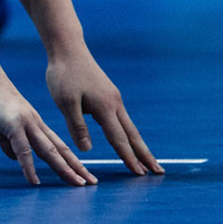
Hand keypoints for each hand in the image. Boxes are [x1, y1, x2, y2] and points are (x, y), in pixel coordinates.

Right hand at [0, 70, 94, 186]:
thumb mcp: (2, 123)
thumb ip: (9, 141)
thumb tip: (15, 158)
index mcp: (36, 123)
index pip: (59, 146)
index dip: (72, 161)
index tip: (84, 175)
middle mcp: (35, 124)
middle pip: (60, 150)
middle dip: (76, 168)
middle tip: (91, 183)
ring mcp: (26, 123)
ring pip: (48, 150)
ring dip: (63, 168)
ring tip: (75, 183)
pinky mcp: (12, 124)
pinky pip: (23, 149)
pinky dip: (29, 167)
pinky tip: (34, 181)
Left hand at [46, 45, 161, 175]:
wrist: (68, 49)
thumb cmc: (64, 75)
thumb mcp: (65, 102)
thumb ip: (76, 126)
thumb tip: (88, 149)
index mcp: (105, 107)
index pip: (119, 139)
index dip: (129, 158)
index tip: (140, 174)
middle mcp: (114, 103)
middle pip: (132, 135)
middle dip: (145, 155)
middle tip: (158, 172)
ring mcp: (114, 98)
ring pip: (129, 127)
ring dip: (139, 146)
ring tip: (148, 161)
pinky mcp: (110, 95)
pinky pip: (122, 119)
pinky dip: (129, 134)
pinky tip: (129, 140)